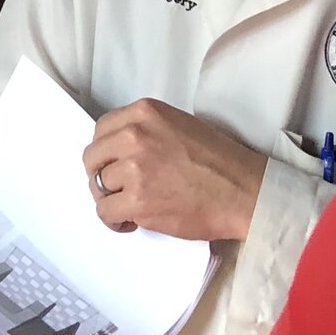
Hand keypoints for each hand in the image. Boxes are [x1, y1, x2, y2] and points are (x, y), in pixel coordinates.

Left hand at [82, 98, 264, 240]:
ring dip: (111, 200)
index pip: (101, 129)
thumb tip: (118, 150)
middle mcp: (134, 135)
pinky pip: (105, 212)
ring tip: (130, 207)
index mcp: (144, 112)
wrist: (243, 192)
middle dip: (101, 175)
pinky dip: (114, 220)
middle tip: (118, 189)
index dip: (105, 152)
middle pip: (92, 157)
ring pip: (97, 187)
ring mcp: (134, 168)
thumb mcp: (178, 125)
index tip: (113, 165)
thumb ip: (145, 130)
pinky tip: (130, 222)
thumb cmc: (219, 161)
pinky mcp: (138, 200)